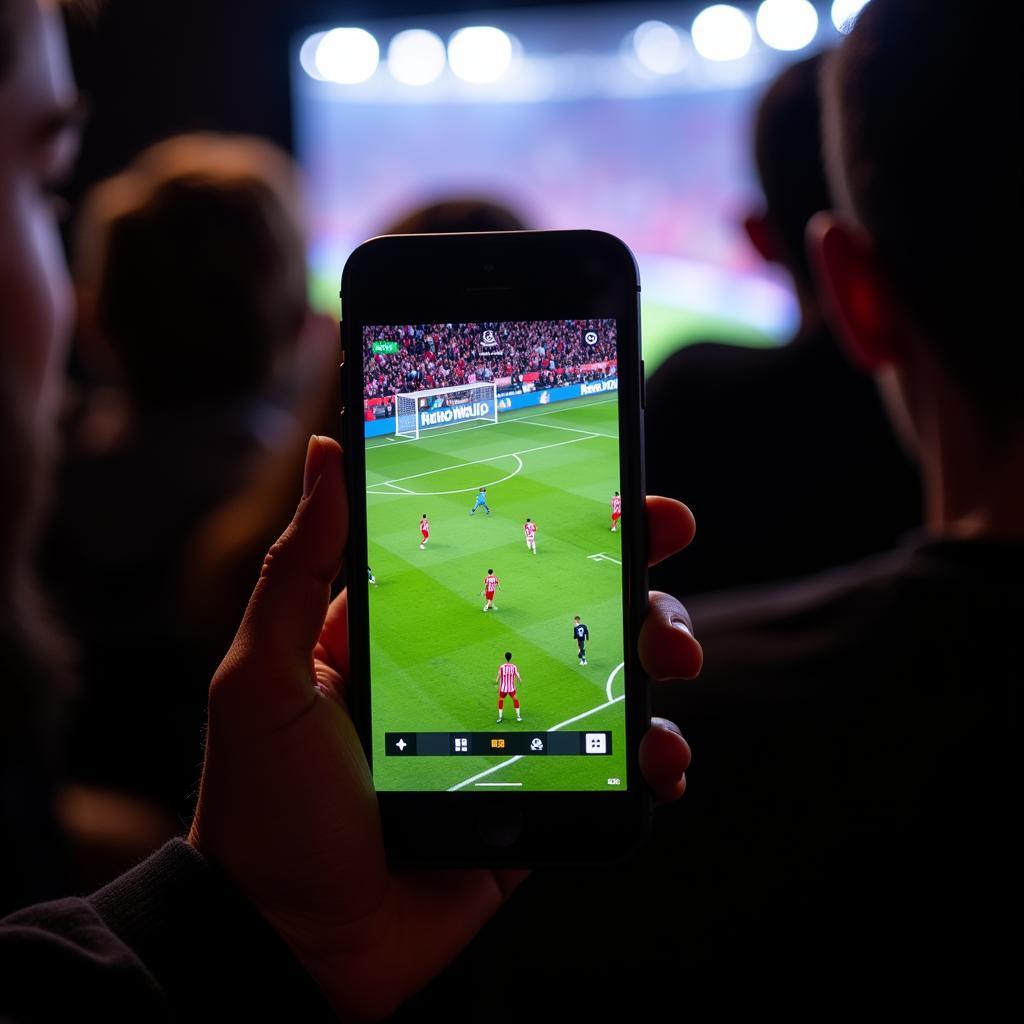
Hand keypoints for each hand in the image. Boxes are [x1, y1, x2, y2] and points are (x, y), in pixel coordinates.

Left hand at [189, 438, 699, 1017]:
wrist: (291, 945)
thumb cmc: (265, 804)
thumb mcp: (264, 675)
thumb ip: (298, 566)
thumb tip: (329, 452)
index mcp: (414, 629)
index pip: (500, 551)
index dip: (561, 514)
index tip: (619, 484)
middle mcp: (473, 672)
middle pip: (573, 603)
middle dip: (635, 567)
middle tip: (670, 538)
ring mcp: (514, 737)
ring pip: (609, 677)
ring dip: (660, 653)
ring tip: (676, 660)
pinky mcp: (542, 802)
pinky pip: (615, 769)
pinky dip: (655, 757)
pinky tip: (665, 759)